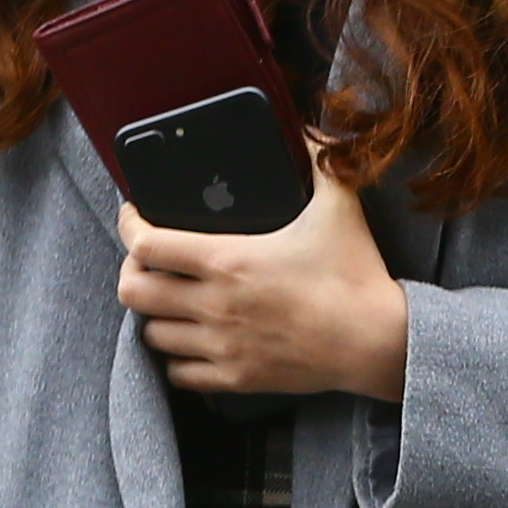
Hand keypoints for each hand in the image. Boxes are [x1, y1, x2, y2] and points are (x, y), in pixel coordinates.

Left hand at [114, 164, 411, 401]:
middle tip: (146, 261)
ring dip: (154, 314)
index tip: (133, 215)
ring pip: (151, 334)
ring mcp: (222, 346)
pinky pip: (178, 373)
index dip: (128, 225)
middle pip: (133, 291)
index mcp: (229, 260)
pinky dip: (176, 356)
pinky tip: (190, 339)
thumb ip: (322, 161)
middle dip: (131, 270)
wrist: (378, 342)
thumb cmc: (356, 276)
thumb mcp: (340, 206)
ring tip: (168, 299)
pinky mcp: (236, 378)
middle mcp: (216, 305)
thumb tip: (312, 129)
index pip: (146, 244)